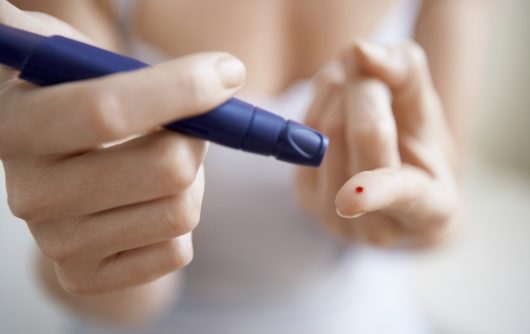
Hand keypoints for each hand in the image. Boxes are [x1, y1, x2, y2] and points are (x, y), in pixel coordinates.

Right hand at [0, 2, 245, 293]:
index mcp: (19, 124)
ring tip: (160, 166)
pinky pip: (175, 252)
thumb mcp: (85, 65)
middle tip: (192, 126)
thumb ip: (132, 63)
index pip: (108, 110)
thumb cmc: (80, 105)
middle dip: (197, 138)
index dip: (181, 90)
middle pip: (167, 169)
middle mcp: (29, 192)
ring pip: (180, 212)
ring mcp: (55, 242)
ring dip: (190, 182)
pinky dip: (177, 222)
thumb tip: (225, 75)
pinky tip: (150, 203)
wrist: (56, 171)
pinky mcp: (84, 277)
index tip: (227, 73)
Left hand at [296, 40, 457, 246]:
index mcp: (430, 210)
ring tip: (360, 91)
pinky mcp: (305, 200)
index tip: (348, 200)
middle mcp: (378, 224)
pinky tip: (338, 105)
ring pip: (325, 127)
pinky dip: (320, 103)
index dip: (376, 190)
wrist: (394, 186)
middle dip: (367, 86)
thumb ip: (406, 75)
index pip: (403, 194)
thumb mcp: (427, 112)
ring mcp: (336, 217)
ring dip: (341, 89)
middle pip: (359, 135)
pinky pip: (301, 132)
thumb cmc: (419, 149)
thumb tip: (359, 50)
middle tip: (376, 71)